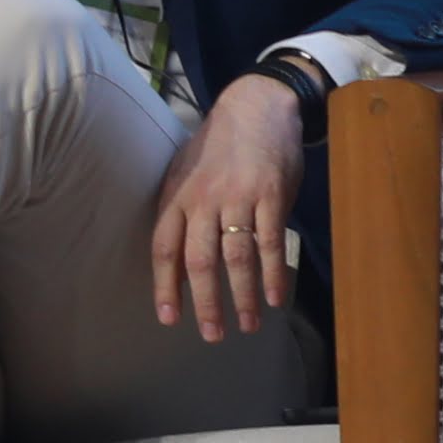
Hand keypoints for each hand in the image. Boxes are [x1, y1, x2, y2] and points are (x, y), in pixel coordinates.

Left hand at [154, 75, 305, 338]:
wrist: (257, 107)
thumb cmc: (219, 146)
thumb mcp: (186, 173)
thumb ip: (181, 213)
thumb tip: (178, 262)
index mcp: (177, 197)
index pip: (165, 250)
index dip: (166, 288)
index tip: (170, 320)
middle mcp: (203, 200)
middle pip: (201, 262)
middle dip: (206, 303)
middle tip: (212, 335)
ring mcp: (239, 198)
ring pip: (236, 258)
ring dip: (243, 296)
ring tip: (248, 325)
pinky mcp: (272, 195)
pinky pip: (271, 242)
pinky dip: (273, 274)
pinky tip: (277, 297)